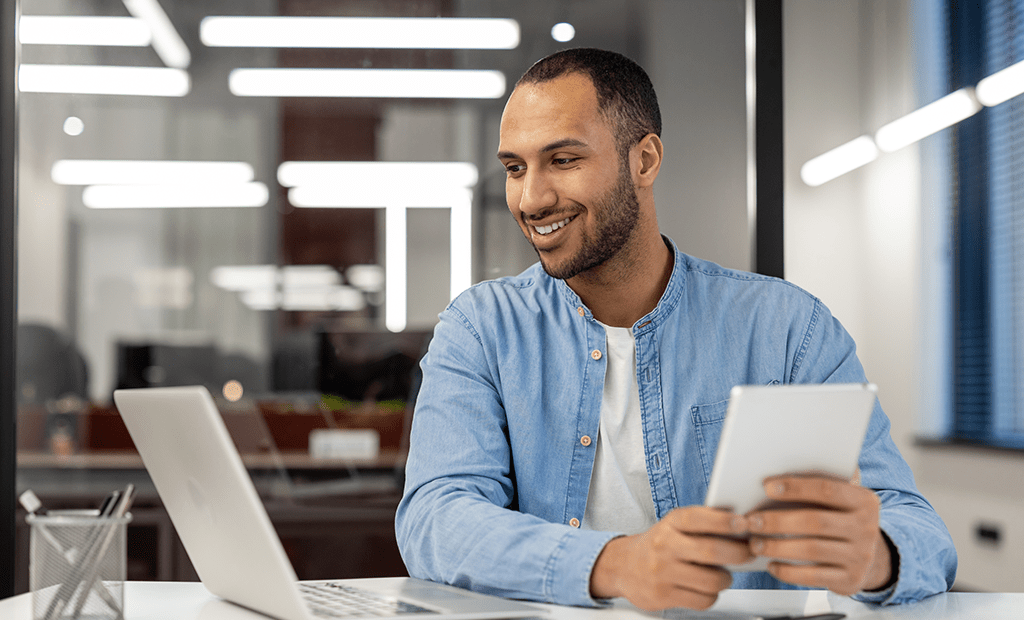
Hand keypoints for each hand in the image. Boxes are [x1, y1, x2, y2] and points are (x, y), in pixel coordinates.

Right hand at [589, 506, 753, 610]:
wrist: (623, 567)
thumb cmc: (658, 545)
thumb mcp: (673, 526)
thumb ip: (702, 525)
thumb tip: (741, 529)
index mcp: (670, 523)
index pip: (698, 518)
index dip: (724, 521)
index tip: (743, 524)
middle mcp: (664, 546)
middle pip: (711, 551)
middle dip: (738, 553)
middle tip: (747, 554)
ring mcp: (663, 572)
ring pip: (711, 580)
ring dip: (726, 579)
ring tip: (724, 575)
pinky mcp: (663, 595)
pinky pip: (702, 600)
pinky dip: (711, 596)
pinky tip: (706, 588)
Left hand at [746, 475, 892, 594]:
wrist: (870, 558)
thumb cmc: (841, 519)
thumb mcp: (841, 499)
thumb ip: (821, 483)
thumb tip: (780, 466)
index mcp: (863, 500)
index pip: (826, 489)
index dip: (795, 487)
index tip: (767, 487)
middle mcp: (866, 528)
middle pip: (815, 521)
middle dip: (777, 521)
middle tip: (751, 521)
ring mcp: (860, 556)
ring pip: (811, 550)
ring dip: (777, 546)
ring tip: (755, 543)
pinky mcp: (851, 580)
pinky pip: (813, 576)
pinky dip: (788, 571)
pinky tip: (771, 564)